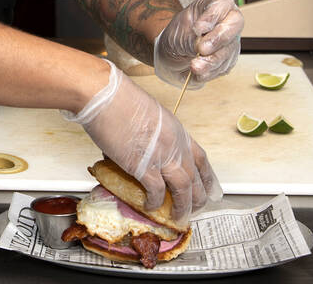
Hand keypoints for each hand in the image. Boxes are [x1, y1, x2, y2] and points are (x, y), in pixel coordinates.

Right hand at [63, 60, 220, 220]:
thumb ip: (152, 133)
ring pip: (183, 189)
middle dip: (197, 198)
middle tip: (193, 209)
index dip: (207, 177)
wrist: (104, 95)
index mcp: (177, 130)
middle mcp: (175, 145)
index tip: (209, 188)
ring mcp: (161, 156)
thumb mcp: (147, 113)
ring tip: (178, 217)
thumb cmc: (118, 97)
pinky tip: (149, 206)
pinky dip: (154, 202)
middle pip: (195, 178)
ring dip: (182, 206)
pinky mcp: (143, 166)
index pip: (201, 159)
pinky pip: (156, 191)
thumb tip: (140, 148)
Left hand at [154, 0, 243, 87]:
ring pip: (228, 50)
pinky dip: (209, 71)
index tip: (198, 28)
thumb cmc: (178, 35)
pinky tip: (197, 73)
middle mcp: (228, 21)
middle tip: (201, 48)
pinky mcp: (229, 60)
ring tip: (194, 66)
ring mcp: (231, 41)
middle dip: (217, 39)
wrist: (173, 54)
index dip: (211, 16)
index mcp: (215, 5)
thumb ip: (193, 37)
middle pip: (233, 26)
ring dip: (211, 61)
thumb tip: (203, 46)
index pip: (222, 4)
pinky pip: (223, 67)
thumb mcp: (181, 30)